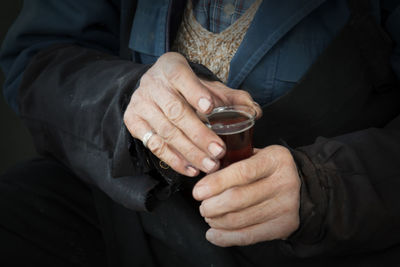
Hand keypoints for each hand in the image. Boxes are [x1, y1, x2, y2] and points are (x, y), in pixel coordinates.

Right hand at [124, 52, 260, 175]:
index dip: (196, 93)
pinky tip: (191, 169)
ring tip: (210, 165)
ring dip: (189, 152)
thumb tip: (255, 112)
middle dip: (199, 135)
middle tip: (219, 152)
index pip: (183, 78)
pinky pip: (154, 145)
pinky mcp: (133, 121)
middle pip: (176, 112)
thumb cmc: (186, 87)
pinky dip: (174, 159)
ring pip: (166, 132)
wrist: (153, 87)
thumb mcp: (206, 85)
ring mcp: (141, 104)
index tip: (210, 108)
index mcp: (172, 68)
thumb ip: (231, 97)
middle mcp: (153, 84)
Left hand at [193, 145, 299, 246]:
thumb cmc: (272, 170)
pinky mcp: (283, 226)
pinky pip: (249, 236)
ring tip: (209, 216)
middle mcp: (284, 182)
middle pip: (238, 199)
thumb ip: (236, 162)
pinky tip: (213, 234)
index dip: (216, 184)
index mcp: (275, 159)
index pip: (241, 173)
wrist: (307, 187)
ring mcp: (285, 206)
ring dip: (217, 221)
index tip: (198, 191)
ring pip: (240, 219)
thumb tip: (206, 177)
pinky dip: (226, 237)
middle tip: (202, 206)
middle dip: (212, 206)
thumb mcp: (260, 155)